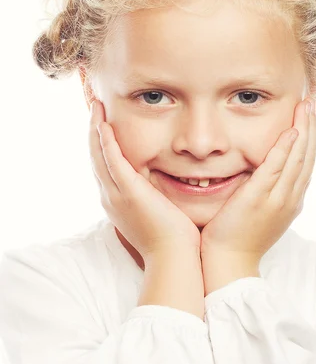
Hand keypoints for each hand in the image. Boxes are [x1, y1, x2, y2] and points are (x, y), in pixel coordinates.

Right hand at [89, 99, 200, 258]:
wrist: (174, 257)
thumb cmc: (173, 239)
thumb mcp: (158, 213)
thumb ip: (155, 197)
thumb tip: (163, 186)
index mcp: (118, 202)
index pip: (105, 167)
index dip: (102, 145)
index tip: (104, 125)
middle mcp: (111, 197)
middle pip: (95, 158)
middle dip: (94, 132)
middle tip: (95, 108)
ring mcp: (116, 194)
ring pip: (98, 155)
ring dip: (95, 129)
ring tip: (96, 107)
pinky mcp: (128, 191)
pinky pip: (111, 160)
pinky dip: (105, 141)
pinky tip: (103, 123)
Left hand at [200, 97, 315, 263]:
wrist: (229, 262)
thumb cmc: (240, 237)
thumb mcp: (263, 213)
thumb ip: (269, 191)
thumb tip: (267, 171)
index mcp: (291, 201)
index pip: (306, 163)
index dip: (311, 139)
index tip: (310, 118)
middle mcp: (289, 199)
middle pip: (307, 157)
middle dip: (311, 128)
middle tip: (312, 103)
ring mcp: (276, 200)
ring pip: (297, 160)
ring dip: (303, 131)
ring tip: (305, 108)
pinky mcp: (257, 199)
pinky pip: (275, 169)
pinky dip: (284, 150)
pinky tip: (290, 132)